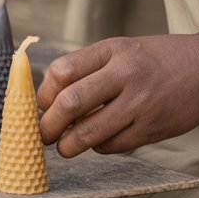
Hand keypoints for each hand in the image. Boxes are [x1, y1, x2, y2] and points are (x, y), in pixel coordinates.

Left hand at [38, 32, 198, 155]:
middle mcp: (126, 74)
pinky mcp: (152, 128)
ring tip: (66, 145)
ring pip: (86, 133)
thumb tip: (46, 104)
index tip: (43, 106)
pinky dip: (97, 147)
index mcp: (113, 50)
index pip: (61, 72)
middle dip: (47, 126)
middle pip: (69, 104)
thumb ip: (86, 70)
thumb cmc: (155, 61)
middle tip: (44, 135)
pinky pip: (110, 146)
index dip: (43, 95)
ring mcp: (140, 103)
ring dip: (67, 145)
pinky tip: (100, 139)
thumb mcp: (121, 50)